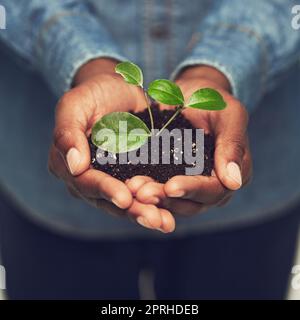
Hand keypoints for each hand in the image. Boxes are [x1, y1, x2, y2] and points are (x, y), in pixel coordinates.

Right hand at [48, 58, 174, 232]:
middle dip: (131, 211)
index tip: (125, 198)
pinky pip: (142, 193)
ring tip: (166, 223)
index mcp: (67, 164)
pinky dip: (156, 203)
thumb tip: (73, 166)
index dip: (105, 191)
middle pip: (107, 200)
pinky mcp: (131, 176)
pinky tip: (171, 215)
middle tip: (154, 220)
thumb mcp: (75, 104)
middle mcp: (87, 178)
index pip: (85, 182)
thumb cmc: (93, 93)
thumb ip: (68, 132)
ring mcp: (110, 180)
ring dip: (146, 213)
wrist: (118, 89)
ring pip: (126, 203)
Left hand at [127, 66, 251, 220]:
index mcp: (234, 174)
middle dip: (166, 198)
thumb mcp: (229, 115)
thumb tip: (234, 182)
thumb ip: (232, 145)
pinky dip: (143, 189)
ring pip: (172, 201)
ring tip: (132, 190)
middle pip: (191, 203)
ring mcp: (190, 185)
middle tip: (142, 192)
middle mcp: (212, 186)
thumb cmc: (214, 101)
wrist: (191, 96)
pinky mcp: (169, 179)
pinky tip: (126, 185)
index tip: (171, 186)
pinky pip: (157, 189)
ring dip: (152, 198)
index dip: (192, 189)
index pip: (214, 190)